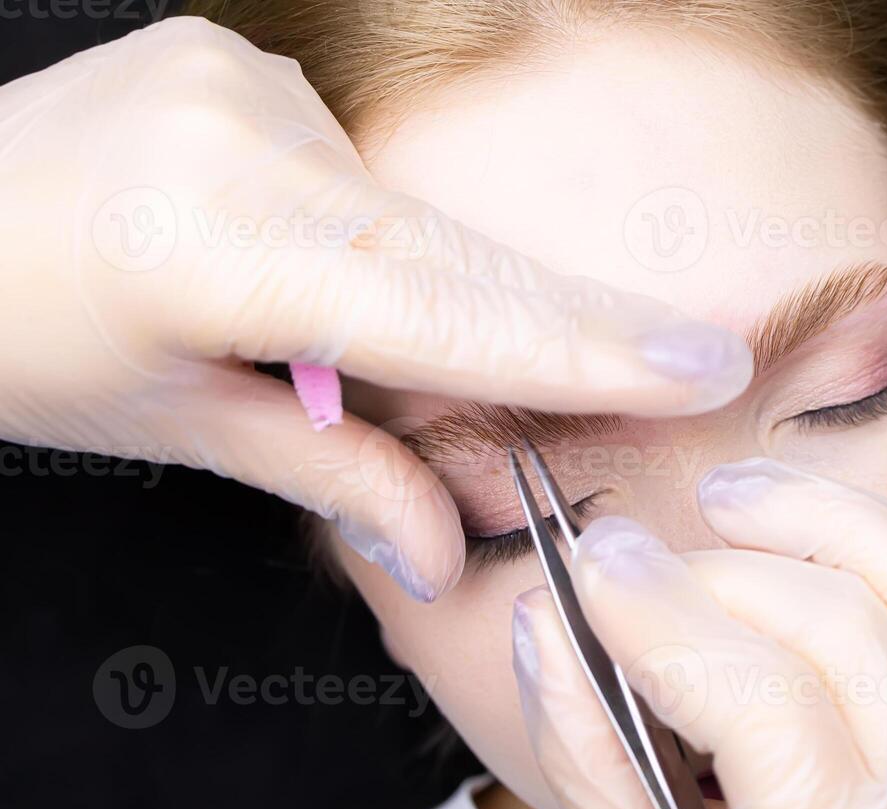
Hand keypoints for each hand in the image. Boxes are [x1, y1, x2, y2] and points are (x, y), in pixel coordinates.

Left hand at [0, 17, 750, 600]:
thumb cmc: (17, 338)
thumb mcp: (173, 427)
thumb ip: (331, 476)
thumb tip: (443, 549)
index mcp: (206, 246)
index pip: (441, 313)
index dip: (580, 349)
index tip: (696, 362)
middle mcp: (240, 136)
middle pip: (458, 256)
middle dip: (575, 322)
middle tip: (691, 355)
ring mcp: (246, 80)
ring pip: (416, 221)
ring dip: (457, 299)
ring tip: (443, 372)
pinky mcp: (245, 59)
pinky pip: (364, 174)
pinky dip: (390, 244)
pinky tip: (339, 282)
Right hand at [511, 458, 886, 808]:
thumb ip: (595, 768)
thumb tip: (550, 628)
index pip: (768, 713)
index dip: (667, 618)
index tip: (594, 570)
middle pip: (842, 632)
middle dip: (714, 573)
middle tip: (634, 564)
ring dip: (823, 515)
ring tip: (733, 503)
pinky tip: (876, 532)